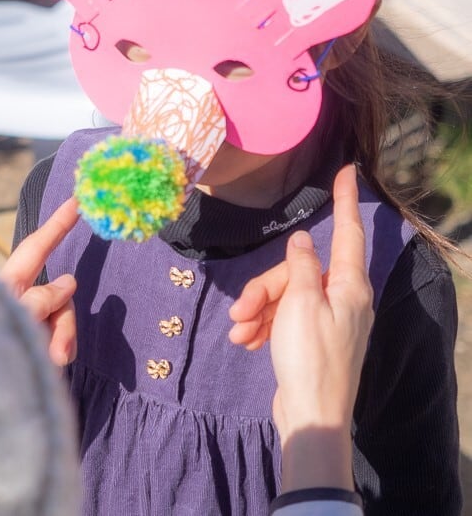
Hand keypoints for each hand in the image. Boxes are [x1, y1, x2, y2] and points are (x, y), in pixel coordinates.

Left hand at [0, 198, 79, 366]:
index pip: (38, 246)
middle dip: (65, 320)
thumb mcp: (14, 317)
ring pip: (61, 320)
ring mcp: (25, 324)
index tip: (78, 201)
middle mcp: (17, 300)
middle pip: (59, 293)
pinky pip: (56, 343)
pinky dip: (55, 355)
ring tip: (48, 364)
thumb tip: (67, 284)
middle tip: (58, 352)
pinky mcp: (30, 346)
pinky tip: (44, 370)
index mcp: (7, 283)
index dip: (59, 223)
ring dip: (61, 341)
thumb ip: (42, 298)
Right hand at [229, 165, 373, 490]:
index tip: (348, 170)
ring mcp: (328, 319)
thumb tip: (305, 239)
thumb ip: (302, 266)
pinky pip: (284, 317)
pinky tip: (245, 340)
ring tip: (239, 331)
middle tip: (240, 311)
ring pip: (286, 295)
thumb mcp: (300, 304)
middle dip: (264, 287)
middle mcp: (343, 298)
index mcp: (349, 286)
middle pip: (298, 271)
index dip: (346, 199)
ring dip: (257, 310)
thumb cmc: (310, 357)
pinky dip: (263, 325)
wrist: (312, 418)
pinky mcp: (311, 338)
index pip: (349, 232)